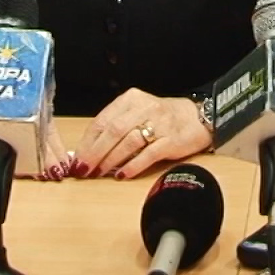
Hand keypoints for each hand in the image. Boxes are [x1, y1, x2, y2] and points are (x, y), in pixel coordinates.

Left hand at [67, 88, 210, 179]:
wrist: (196, 118)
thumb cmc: (161, 117)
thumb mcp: (136, 112)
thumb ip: (115, 126)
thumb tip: (88, 150)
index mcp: (131, 99)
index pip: (103, 120)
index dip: (88, 141)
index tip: (77, 158)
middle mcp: (145, 108)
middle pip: (113, 130)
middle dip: (95, 152)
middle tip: (84, 169)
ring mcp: (160, 124)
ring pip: (128, 142)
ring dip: (110, 160)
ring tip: (99, 173)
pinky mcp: (171, 140)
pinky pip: (148, 154)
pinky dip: (133, 165)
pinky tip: (122, 175)